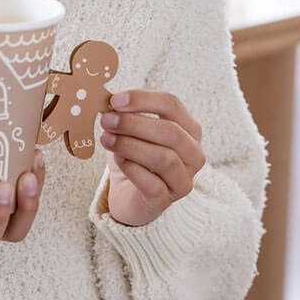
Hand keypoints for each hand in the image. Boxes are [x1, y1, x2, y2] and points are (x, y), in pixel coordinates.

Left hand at [99, 90, 204, 226]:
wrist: (128, 194)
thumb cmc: (133, 155)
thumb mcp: (130, 130)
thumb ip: (125, 113)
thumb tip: (110, 100)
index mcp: (188, 129)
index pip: (172, 104)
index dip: (142, 99)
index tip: (114, 100)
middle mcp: (193, 154)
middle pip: (171, 131)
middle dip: (134, 123)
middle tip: (106, 120)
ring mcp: (183, 180)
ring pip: (164, 158)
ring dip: (130, 145)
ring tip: (106, 139)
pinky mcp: (166, 200)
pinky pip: (153, 184)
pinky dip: (133, 169)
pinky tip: (119, 160)